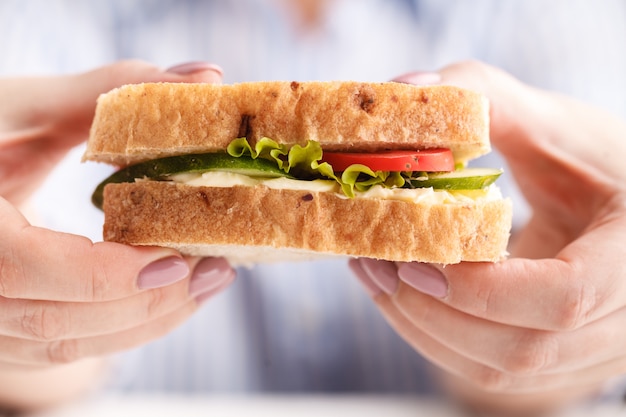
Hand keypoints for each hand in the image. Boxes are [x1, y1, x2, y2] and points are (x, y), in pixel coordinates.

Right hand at [0, 61, 234, 408]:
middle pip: (56, 317)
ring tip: (207, 283)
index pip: (23, 264)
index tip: (177, 260)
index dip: (104, 273)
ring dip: (146, 320)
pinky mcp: (4, 333)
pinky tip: (168, 299)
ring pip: (64, 344)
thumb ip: (108, 90)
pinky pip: (64, 348)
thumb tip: (207, 76)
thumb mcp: (25, 107)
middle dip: (147, 301)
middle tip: (216, 270)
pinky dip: (123, 329)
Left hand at [351, 61, 625, 413]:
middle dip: (431, 312)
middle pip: (521, 349)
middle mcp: (623, 320)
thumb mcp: (558, 126)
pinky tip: (403, 294)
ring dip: (422, 327)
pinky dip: (437, 337)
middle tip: (374, 263)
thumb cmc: (601, 163)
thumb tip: (407, 89)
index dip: (483, 289)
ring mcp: (592, 350)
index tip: (415, 258)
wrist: (625, 209)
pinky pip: (491, 368)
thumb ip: (490, 100)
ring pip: (498, 369)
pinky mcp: (560, 359)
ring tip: (375, 275)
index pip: (565, 297)